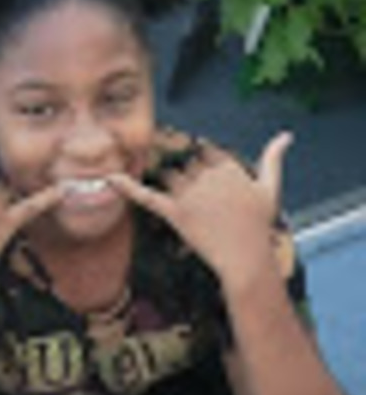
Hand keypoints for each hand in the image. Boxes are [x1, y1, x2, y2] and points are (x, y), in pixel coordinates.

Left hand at [108, 132, 293, 292]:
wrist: (247, 259)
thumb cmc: (260, 225)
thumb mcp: (271, 188)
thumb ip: (273, 159)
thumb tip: (287, 134)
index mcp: (227, 166)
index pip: (205, 152)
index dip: (207, 167)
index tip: (213, 184)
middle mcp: (206, 176)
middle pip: (186, 164)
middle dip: (191, 178)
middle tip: (205, 203)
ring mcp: (189, 194)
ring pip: (170, 175)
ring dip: (174, 185)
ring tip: (192, 207)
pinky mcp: (175, 213)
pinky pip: (147, 195)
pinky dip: (126, 186)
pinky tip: (108, 177)